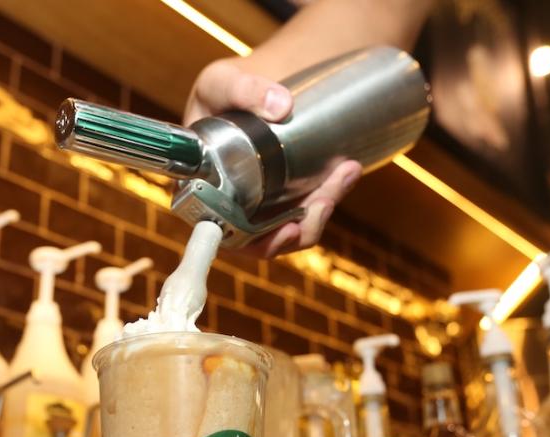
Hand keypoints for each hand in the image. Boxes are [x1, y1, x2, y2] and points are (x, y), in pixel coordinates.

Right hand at [184, 58, 360, 257]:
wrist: (252, 86)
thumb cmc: (222, 91)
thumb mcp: (221, 82)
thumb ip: (243, 89)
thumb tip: (280, 106)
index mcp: (202, 192)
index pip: (222, 233)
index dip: (254, 242)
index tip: (288, 229)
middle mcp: (229, 208)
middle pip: (265, 241)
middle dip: (301, 228)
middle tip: (325, 199)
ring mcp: (259, 208)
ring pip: (291, 230)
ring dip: (321, 212)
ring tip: (344, 175)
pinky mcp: (284, 200)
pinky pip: (306, 214)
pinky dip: (329, 196)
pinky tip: (347, 172)